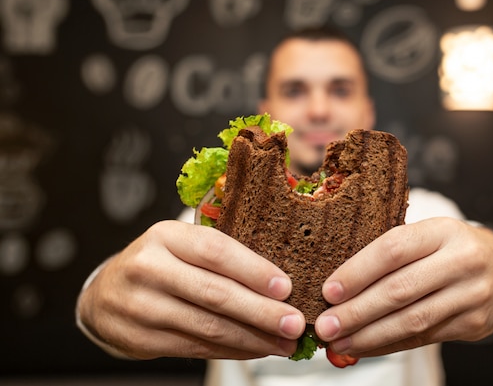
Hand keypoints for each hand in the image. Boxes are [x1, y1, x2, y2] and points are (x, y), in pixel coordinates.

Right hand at [77, 220, 305, 359]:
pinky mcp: (141, 340)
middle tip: (295, 323)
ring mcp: (141, 307)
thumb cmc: (156, 263)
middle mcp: (149, 268)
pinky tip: (255, 349)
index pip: (215, 251)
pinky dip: (232, 351)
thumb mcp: (179, 243)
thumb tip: (278, 280)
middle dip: (262, 312)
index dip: (254, 270)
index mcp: (164, 236)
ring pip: (209, 327)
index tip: (287, 287)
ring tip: (284, 343)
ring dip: (253, 339)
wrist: (103, 295)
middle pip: (215, 293)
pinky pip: (197, 348)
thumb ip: (219, 253)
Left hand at [314, 217, 492, 356]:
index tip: (328, 291)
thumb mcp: (428, 234)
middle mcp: (462, 260)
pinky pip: (424, 338)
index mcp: (443, 230)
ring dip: (369, 336)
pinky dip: (390, 345)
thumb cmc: (451, 248)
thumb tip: (337, 286)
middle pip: (400, 289)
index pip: (394, 249)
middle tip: (326, 326)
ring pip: (411, 320)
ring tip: (339, 343)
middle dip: (357, 312)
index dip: (357, 271)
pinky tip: (366, 347)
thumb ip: (391, 252)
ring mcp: (471, 295)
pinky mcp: (474, 324)